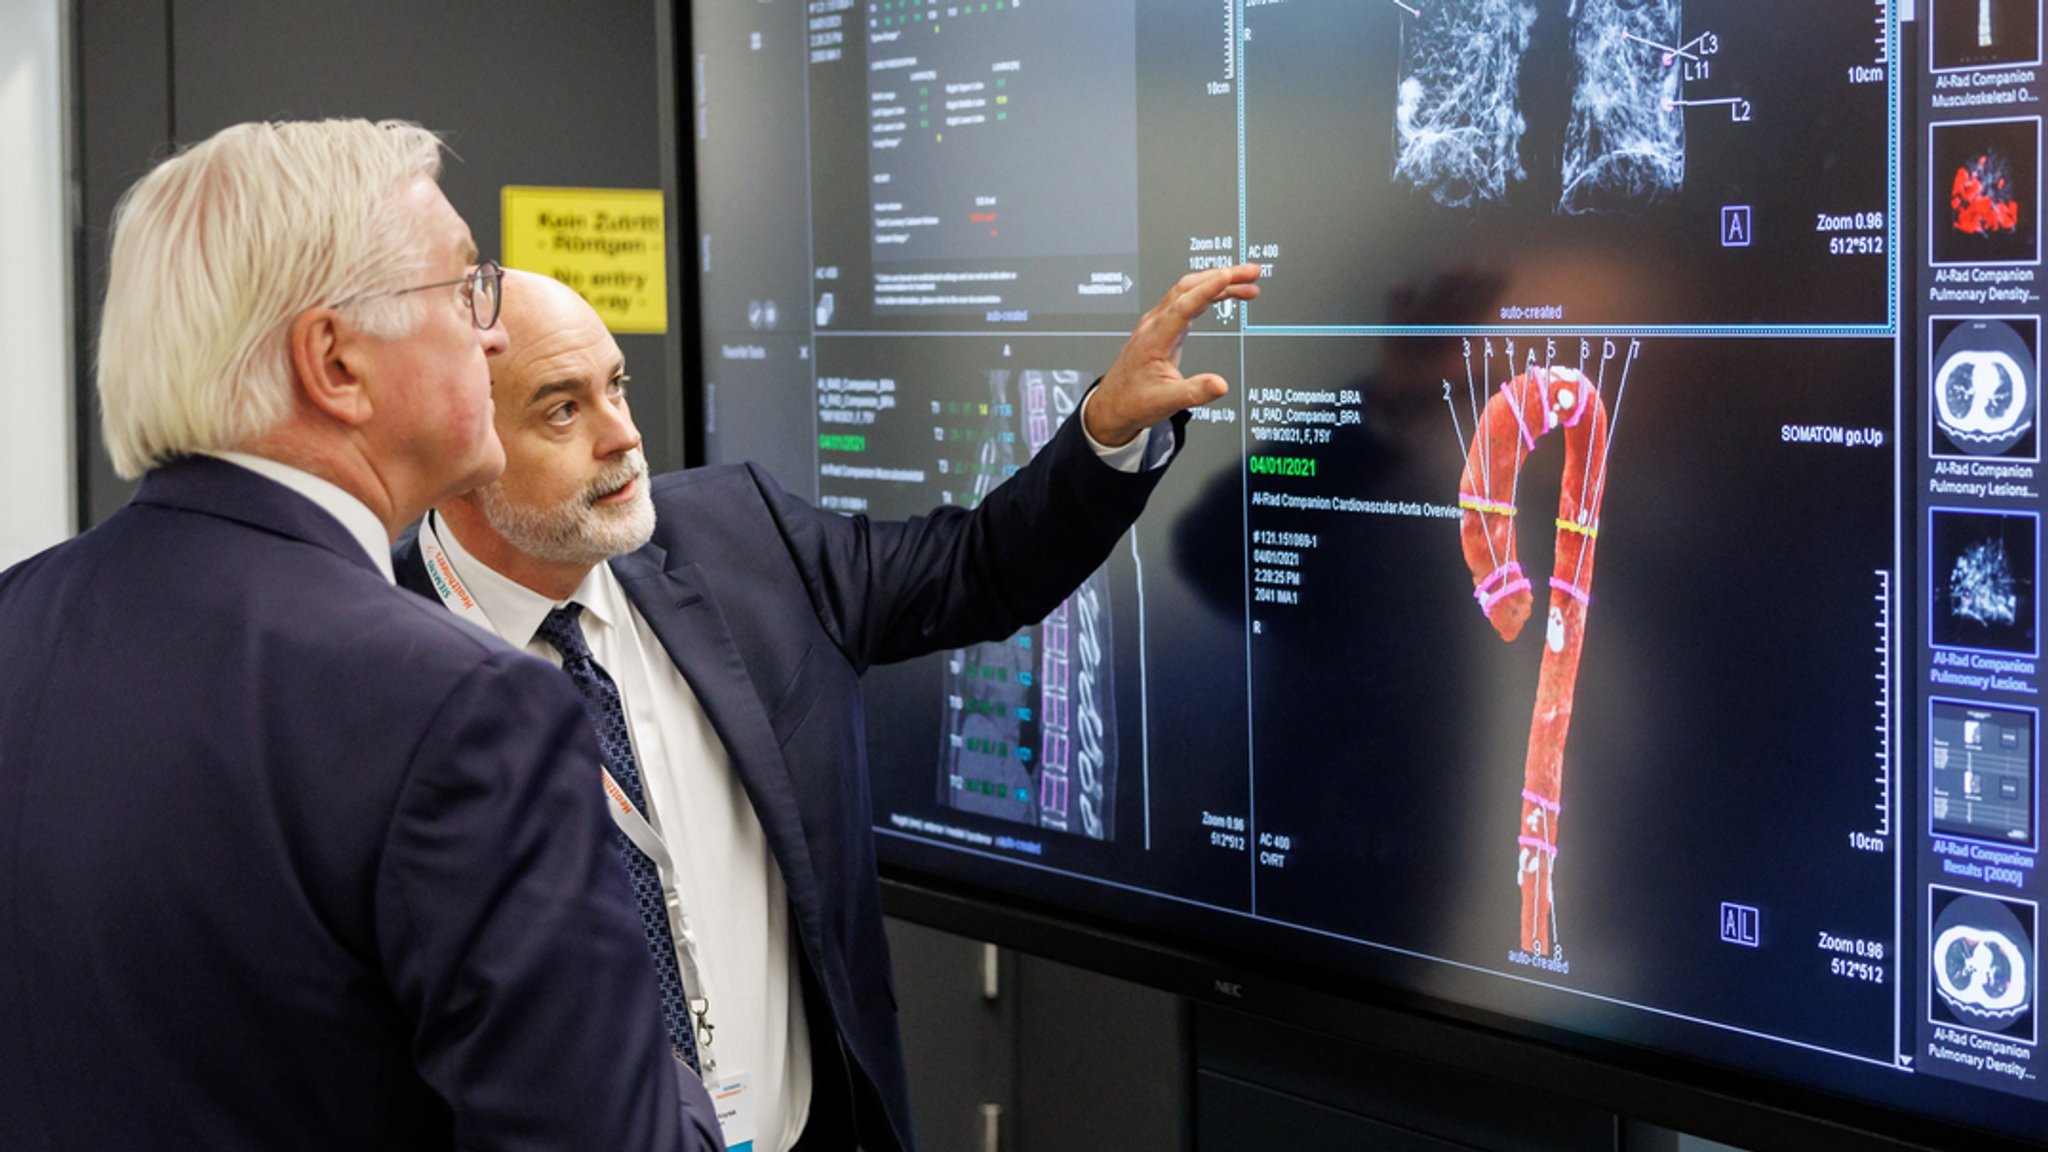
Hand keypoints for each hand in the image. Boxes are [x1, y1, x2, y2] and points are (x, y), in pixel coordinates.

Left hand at [1084, 263, 1262, 447]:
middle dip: (1221, 276)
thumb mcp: (1166, 402)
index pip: (1183, 305)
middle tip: (1251, 272)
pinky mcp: (1164, 328)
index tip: (1230, 274)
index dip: (1207, 289)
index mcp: (1154, 338)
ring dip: (1218, 283)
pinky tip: (1227, 294)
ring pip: (1189, 292)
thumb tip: (1221, 385)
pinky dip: (1209, 294)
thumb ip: (1195, 393)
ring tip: (1249, 284)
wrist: (1112, 406)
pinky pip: (1188, 301)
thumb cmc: (1133, 402)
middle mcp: (1154, 324)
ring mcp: (1158, 324)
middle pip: (1188, 288)